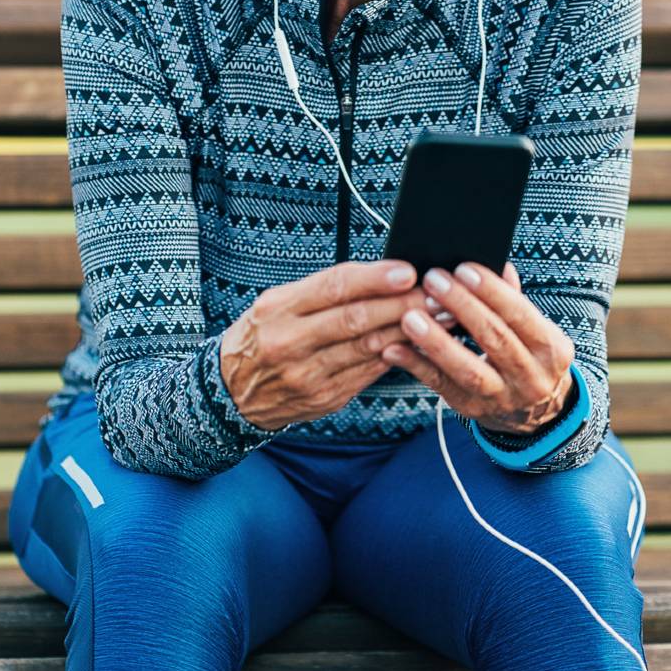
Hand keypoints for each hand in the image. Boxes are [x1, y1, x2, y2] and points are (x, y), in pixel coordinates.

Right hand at [220, 259, 428, 431]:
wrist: (232, 392)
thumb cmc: (263, 335)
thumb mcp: (276, 303)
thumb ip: (321, 291)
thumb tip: (380, 276)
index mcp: (278, 310)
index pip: (332, 288)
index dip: (373, 279)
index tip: (407, 271)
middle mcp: (290, 343)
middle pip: (356, 320)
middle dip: (402, 306)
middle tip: (436, 295)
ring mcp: (307, 375)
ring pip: (368, 349)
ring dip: (409, 332)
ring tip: (438, 317)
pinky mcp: (324, 398)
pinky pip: (367, 373)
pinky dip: (395, 356)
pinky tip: (417, 344)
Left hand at [385, 260, 575, 435]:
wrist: (537, 413)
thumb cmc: (528, 355)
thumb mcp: (535, 331)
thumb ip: (514, 299)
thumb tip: (498, 264)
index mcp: (550, 349)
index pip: (520, 315)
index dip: (491, 291)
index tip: (462, 269)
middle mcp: (531, 377)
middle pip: (493, 338)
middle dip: (461, 307)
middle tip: (432, 281)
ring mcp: (502, 398)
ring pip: (468, 370)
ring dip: (436, 342)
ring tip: (410, 317)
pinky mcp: (472, 409)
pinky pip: (441, 386)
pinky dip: (416, 366)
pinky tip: (395, 349)